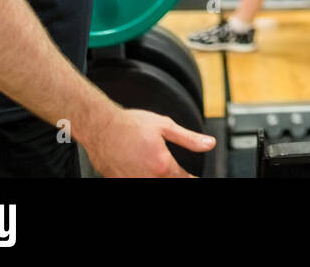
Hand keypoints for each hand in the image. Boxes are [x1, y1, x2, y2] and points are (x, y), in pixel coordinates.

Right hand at [81, 107, 214, 177]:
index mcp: (162, 165)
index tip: (194, 176)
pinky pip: (135, 183)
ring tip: (161, 170)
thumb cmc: (130, 124)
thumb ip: (190, 139)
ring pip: (153, 185)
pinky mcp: (118, 182)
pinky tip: (144, 172)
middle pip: (170, 184)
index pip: (185, 180)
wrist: (100, 126)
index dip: (192, 178)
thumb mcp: (165, 126)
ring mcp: (132, 182)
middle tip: (179, 172)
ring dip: (161, 178)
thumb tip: (210, 144)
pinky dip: (143, 177)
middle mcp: (147, 179)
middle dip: (176, 178)